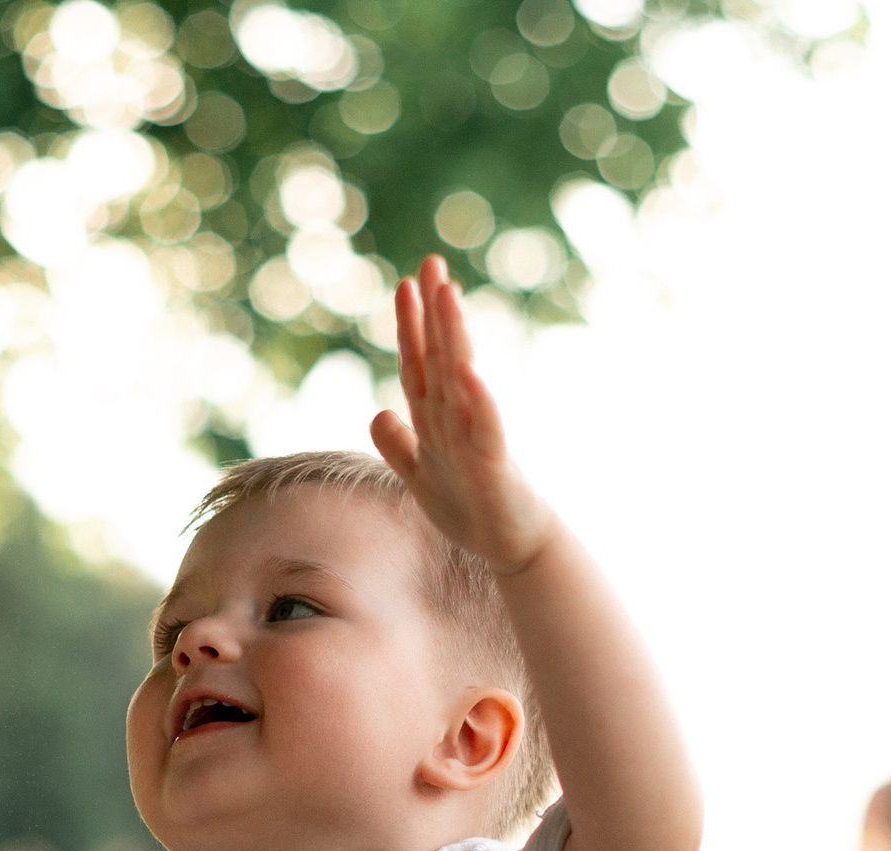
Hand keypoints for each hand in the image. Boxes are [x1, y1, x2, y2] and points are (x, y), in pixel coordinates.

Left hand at [369, 254, 560, 574]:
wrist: (513, 547)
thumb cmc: (473, 510)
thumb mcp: (422, 479)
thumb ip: (400, 447)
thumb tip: (378, 414)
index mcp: (437, 422)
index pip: (418, 364)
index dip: (409, 327)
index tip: (404, 283)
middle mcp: (457, 421)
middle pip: (440, 358)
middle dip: (434, 312)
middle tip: (430, 263)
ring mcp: (476, 439)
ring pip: (460, 381)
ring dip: (453, 338)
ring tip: (447, 296)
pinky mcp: (493, 466)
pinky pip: (484, 428)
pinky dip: (476, 400)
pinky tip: (468, 371)